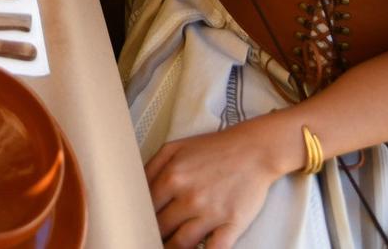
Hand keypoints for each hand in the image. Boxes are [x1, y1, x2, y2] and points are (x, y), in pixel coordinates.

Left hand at [146, 123, 292, 248]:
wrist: (254, 150)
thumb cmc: (213, 149)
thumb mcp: (175, 148)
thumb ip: (150, 167)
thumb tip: (134, 189)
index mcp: (171, 177)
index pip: (145, 208)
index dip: (139, 218)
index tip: (138, 224)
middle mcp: (188, 197)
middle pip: (160, 228)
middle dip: (154, 234)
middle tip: (153, 236)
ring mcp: (211, 212)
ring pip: (181, 243)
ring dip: (172, 248)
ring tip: (169, 247)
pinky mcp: (232, 223)